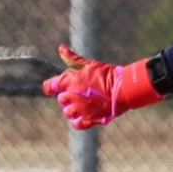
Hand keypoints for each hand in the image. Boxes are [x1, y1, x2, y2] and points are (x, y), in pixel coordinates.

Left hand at [42, 45, 162, 129]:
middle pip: (61, 100)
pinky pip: (77, 124)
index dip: (50, 87)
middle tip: (78, 93)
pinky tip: (83, 116)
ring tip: (82, 105)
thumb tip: (61, 47)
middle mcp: (72, 97)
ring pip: (67, 112)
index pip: (51, 86)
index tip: (52, 88)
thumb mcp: (89, 64)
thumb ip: (72, 58)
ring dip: (72, 109)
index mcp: (71, 82)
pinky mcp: (89, 119)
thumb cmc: (106, 74)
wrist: (122, 89)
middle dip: (67, 96)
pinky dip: (78, 121)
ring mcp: (80, 109)